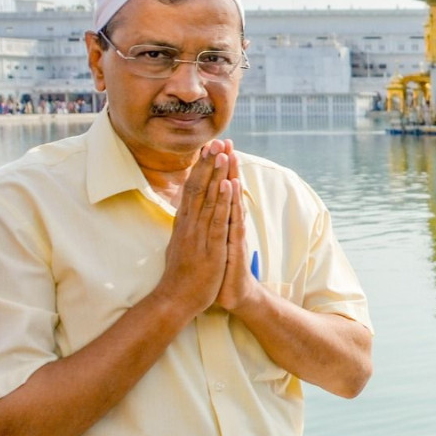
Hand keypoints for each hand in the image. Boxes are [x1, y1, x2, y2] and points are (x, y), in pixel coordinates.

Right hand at [154, 141, 233, 317]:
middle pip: (198, 188)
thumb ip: (183, 229)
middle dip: (208, 164)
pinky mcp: (209, 247)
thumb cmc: (180, 275)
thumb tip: (183, 214)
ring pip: (208, 199)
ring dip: (216, 175)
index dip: (200, 169)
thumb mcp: (180, 246)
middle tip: (215, 141)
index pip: (191, 190)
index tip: (207, 149)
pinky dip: (222, 201)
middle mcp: (188, 225)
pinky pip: (216, 220)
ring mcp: (198, 235)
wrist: (174, 300)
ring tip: (222, 153)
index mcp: (183, 224)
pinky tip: (227, 185)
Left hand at [214, 146, 263, 314]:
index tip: (213, 148)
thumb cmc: (220, 270)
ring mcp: (233, 231)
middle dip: (226, 165)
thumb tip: (200, 211)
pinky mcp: (235, 243)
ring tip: (230, 154)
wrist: (234, 294)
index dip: (216, 169)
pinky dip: (231, 200)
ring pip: (232, 199)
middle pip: (228, 189)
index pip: (218, 190)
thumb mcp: (212, 244)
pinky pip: (233, 217)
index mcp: (220, 221)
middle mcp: (229, 222)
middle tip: (226, 141)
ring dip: (231, 175)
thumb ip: (210, 226)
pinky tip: (231, 185)